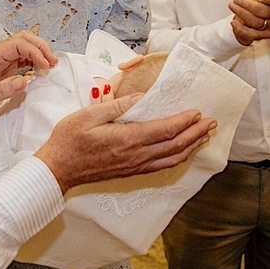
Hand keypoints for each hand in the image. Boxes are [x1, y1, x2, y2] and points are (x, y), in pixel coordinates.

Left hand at [0, 31, 56, 122]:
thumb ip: (1, 91)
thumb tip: (24, 81)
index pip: (17, 44)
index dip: (35, 52)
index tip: (46, 66)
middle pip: (24, 39)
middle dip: (41, 47)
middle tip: (53, 62)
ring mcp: (1, 60)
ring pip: (25, 46)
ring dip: (40, 53)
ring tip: (50, 66)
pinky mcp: (4, 68)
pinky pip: (22, 58)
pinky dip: (35, 61)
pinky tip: (41, 70)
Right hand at [35, 94, 214, 192]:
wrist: (58, 169)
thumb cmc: (69, 140)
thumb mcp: (88, 115)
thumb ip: (117, 106)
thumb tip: (141, 97)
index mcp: (127, 139)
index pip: (165, 130)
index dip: (184, 121)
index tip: (197, 111)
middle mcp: (136, 155)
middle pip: (174, 145)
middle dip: (196, 133)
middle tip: (212, 122)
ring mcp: (135, 166)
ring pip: (172, 158)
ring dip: (191, 146)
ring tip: (204, 136)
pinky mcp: (131, 171)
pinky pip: (162, 166)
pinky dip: (177, 158)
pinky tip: (183, 152)